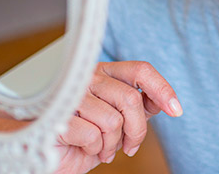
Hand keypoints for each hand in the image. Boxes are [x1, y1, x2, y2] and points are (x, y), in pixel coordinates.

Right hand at [54, 61, 181, 173]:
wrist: (43, 150)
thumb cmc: (81, 135)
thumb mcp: (116, 119)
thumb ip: (138, 107)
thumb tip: (164, 101)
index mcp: (104, 72)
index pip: (140, 69)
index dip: (162, 88)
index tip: (176, 110)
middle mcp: (88, 77)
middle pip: (131, 99)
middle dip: (136, 130)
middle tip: (129, 146)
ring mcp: (71, 94)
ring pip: (113, 120)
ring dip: (111, 144)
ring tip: (102, 148)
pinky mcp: (57, 116)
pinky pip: (93, 135)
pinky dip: (94, 149)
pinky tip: (85, 149)